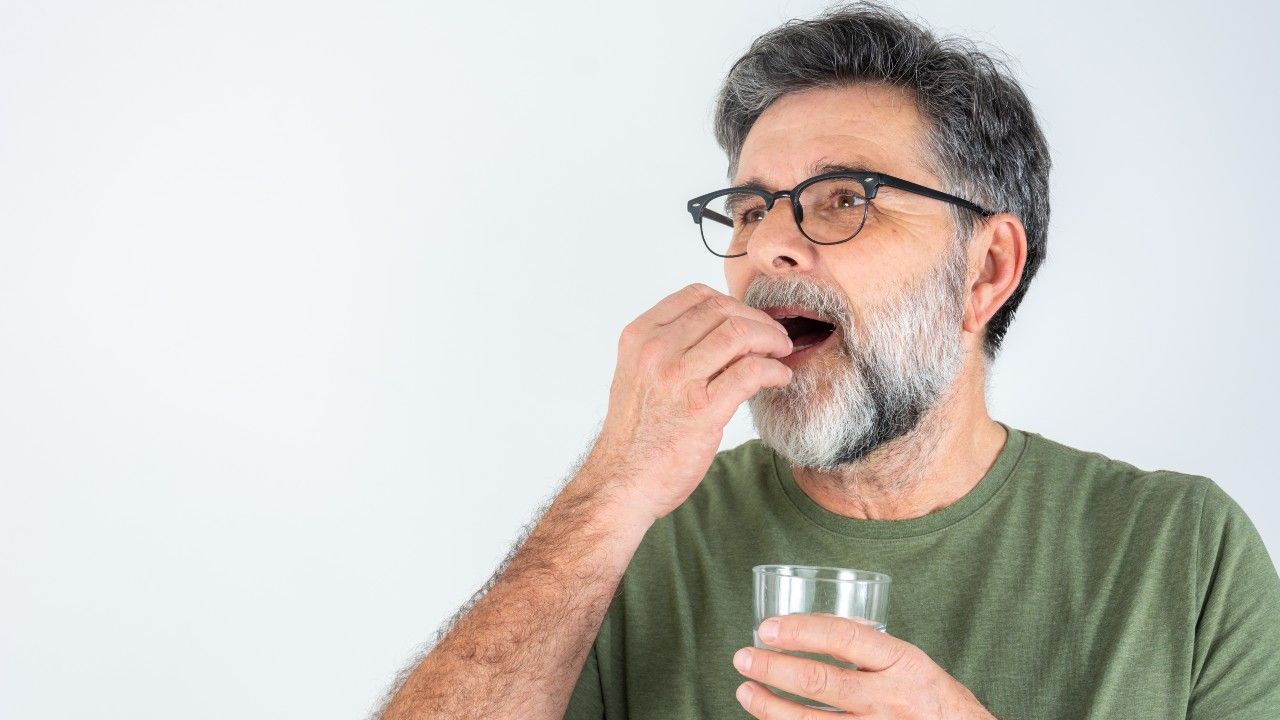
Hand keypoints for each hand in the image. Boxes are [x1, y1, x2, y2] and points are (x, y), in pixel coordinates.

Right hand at [584, 283, 792, 523]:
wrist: (622, 482)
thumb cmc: (635, 434)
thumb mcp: (639, 375)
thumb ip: (670, 348)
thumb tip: (721, 330)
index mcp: (640, 337)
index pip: (695, 296)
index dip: (732, 303)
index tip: (749, 320)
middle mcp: (656, 352)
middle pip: (722, 310)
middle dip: (758, 319)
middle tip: (775, 337)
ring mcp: (678, 379)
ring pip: (739, 334)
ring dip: (771, 339)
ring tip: (781, 352)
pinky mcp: (702, 410)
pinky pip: (751, 372)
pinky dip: (774, 369)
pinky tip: (780, 377)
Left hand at [732, 614, 996, 718]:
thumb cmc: (931, 698)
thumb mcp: (910, 663)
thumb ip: (869, 649)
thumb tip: (810, 626)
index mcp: (902, 661)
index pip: (843, 637)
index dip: (800, 630)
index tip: (766, 628)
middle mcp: (891, 697)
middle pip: (820, 681)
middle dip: (773, 668)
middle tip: (742, 658)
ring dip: (770, 707)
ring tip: (745, 691)